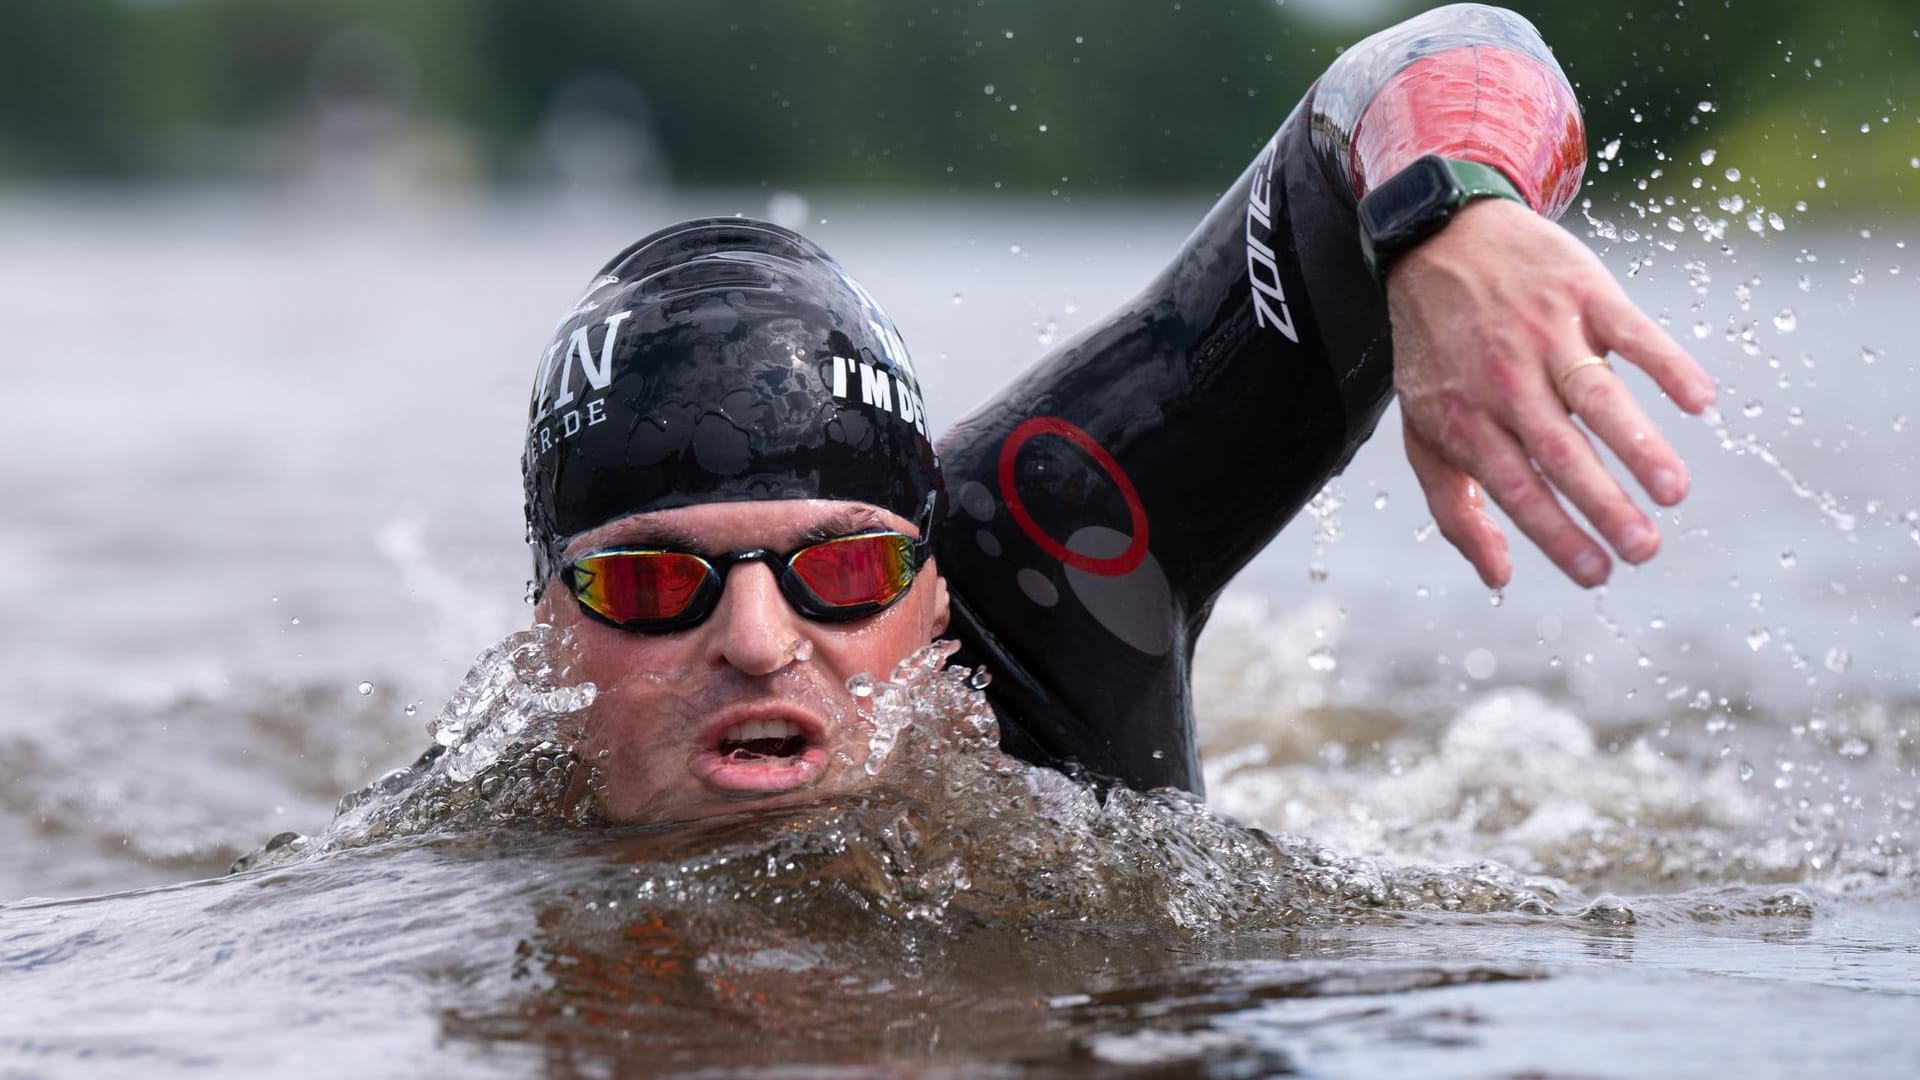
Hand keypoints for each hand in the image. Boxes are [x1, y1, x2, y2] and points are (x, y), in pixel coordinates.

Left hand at [1387, 198, 1717, 588]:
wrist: (1439, 239)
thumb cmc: (1437, 351)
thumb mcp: (1423, 429)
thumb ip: (1456, 507)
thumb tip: (1499, 577)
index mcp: (1466, 419)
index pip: (1516, 487)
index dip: (1555, 532)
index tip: (1597, 573)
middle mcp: (1504, 380)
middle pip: (1560, 451)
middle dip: (1603, 504)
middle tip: (1645, 548)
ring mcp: (1546, 333)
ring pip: (1597, 396)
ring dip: (1638, 445)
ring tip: (1674, 491)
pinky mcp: (1583, 291)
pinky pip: (1632, 330)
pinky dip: (1668, 364)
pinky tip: (1701, 401)